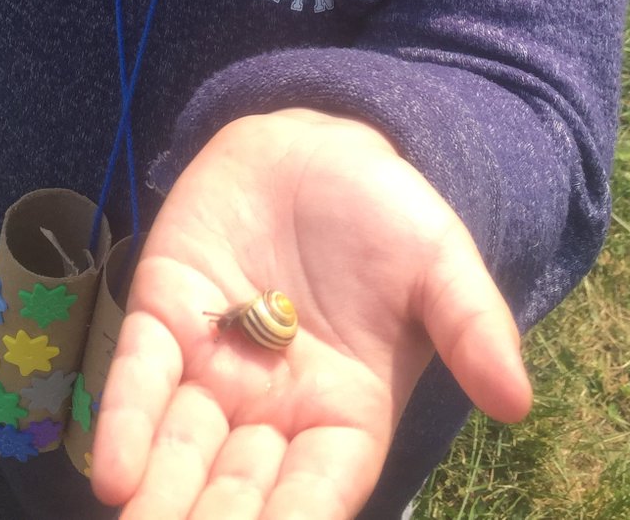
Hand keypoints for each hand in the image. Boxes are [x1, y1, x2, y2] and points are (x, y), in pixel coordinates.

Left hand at [92, 109, 531, 518]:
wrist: (318, 145)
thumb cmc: (386, 214)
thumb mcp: (441, 265)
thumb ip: (473, 329)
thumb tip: (518, 404)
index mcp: (346, 409)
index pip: (322, 485)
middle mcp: (273, 404)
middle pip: (242, 486)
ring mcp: (214, 365)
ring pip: (182, 446)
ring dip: (162, 497)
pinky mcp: (164, 316)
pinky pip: (139, 377)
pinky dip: (124, 423)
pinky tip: (112, 475)